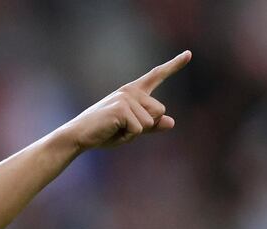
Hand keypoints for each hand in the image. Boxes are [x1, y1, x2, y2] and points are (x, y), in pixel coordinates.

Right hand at [62, 50, 191, 150]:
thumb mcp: (130, 129)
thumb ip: (151, 125)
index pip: (156, 75)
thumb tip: (171, 122)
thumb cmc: (102, 133)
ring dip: (134, 133)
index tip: (189, 54)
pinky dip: (127, 137)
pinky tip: (112, 132)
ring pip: (150, 121)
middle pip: (159, 111)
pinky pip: (139, 129)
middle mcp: (130, 91)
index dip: (174, 65)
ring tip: (114, 130)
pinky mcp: (121, 108)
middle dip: (145, 126)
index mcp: (133, 92)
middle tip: (120, 127)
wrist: (77, 136)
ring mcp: (126, 98)